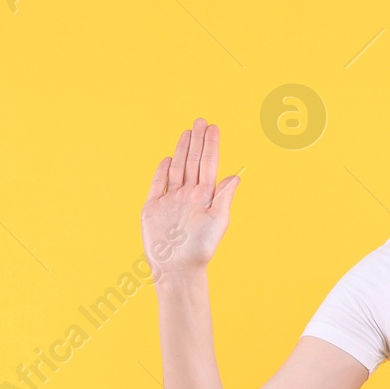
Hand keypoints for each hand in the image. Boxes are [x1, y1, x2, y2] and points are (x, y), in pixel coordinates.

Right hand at [141, 117, 240, 279]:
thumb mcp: (218, 221)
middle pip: (193, 162)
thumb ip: (225, 197)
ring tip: (187, 132)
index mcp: (205, 196)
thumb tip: (237, 175)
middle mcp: (188, 195)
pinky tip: (168, 158)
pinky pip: (157, 185)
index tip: (213, 128)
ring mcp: (170, 200)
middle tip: (200, 120)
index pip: (208, 164)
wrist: (177, 268)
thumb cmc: (201, 248)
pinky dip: (162, 171)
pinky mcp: (153, 208)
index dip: (211, 146)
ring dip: (182, 150)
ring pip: (177, 169)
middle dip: (197, 141)